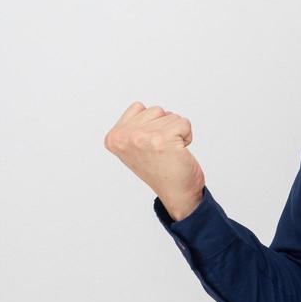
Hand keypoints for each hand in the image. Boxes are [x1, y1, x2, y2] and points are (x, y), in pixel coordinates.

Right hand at [104, 101, 204, 219]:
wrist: (177, 193)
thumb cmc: (159, 168)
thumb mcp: (134, 146)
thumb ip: (132, 126)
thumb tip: (139, 108)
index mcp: (113, 137)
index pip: (139, 108)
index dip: (151, 124)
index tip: (149, 145)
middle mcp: (124, 137)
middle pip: (156, 110)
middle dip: (165, 127)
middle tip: (161, 150)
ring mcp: (142, 138)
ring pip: (171, 116)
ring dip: (176, 132)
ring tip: (169, 151)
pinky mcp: (162, 140)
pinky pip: (184, 123)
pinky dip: (186, 136)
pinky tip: (178, 152)